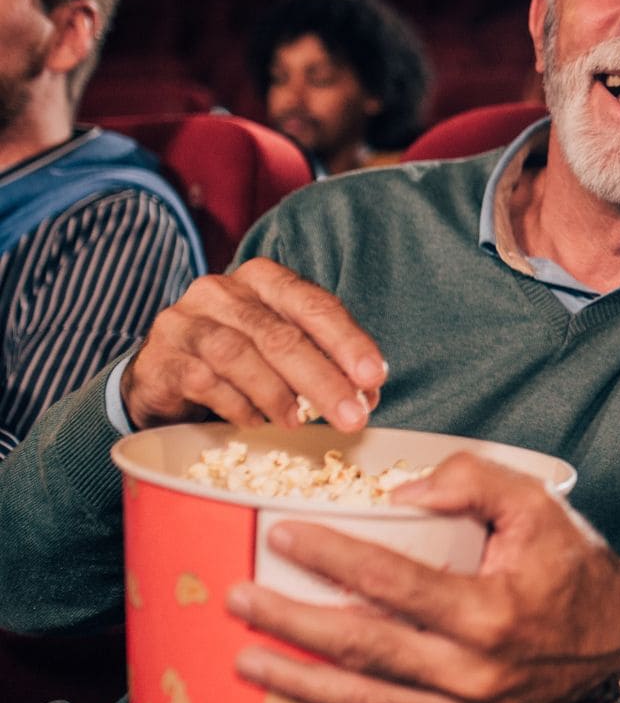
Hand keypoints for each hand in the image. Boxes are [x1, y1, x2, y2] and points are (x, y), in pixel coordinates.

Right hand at [121, 258, 386, 430]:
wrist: (163, 376)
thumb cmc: (238, 359)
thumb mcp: (282, 349)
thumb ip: (323, 361)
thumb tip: (366, 395)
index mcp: (264, 279)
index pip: (314, 304)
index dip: (347, 341)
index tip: (374, 377)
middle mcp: (222, 291)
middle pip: (280, 334)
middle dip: (322, 379)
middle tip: (352, 416)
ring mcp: (186, 322)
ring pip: (240, 356)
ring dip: (278, 395)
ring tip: (299, 422)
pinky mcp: (162, 358)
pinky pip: (205, 382)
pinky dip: (237, 406)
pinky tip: (256, 422)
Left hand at [224, 453, 619, 702]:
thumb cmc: (571, 565)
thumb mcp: (538, 504)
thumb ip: (472, 481)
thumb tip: (397, 495)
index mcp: (491, 611)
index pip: (392, 583)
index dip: (331, 557)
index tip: (280, 535)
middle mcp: (476, 672)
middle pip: (365, 648)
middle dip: (291, 622)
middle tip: (237, 598)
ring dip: (300, 687)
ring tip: (245, 661)